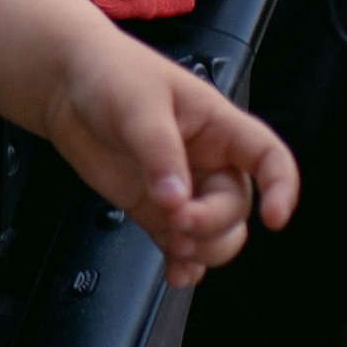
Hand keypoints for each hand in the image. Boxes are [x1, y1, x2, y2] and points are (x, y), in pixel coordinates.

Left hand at [42, 33, 298, 290]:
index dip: (281, 187)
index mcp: (219, 126)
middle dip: (213, 222)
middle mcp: (208, 161)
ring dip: (203, 248)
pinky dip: (182, 263)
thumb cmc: (112, 75)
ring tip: (176, 247)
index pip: (268, 157)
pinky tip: (174, 271)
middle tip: (179, 221)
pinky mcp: (154, 209)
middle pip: (236, 207)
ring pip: (215, 233)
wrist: (65, 84)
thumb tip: (175, 198)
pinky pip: (180, 244)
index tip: (273, 217)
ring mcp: (182, 189)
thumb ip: (159, 153)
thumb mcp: (138, 106)